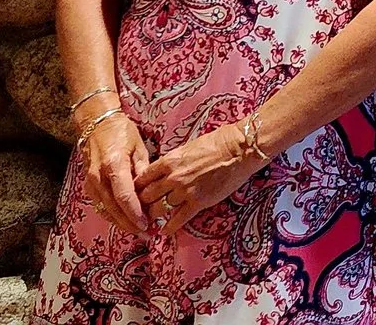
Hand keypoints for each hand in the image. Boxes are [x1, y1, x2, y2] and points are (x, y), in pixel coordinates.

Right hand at [80, 114, 152, 236]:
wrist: (97, 124)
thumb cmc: (123, 133)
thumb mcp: (139, 148)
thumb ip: (143, 171)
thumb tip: (150, 192)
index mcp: (113, 165)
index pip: (123, 195)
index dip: (134, 212)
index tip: (146, 224)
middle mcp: (98, 176)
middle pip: (113, 207)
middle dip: (128, 223)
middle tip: (145, 234)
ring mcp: (90, 181)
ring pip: (104, 209)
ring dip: (120, 222)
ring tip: (137, 232)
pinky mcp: (88, 185)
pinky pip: (100, 204)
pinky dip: (111, 215)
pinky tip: (123, 221)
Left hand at [134, 122, 262, 237]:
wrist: (240, 149)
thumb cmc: (217, 142)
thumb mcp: (187, 147)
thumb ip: (173, 161)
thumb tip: (164, 171)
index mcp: (169, 161)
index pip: (142, 178)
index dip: (136, 187)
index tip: (135, 192)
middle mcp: (173, 177)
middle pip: (146, 195)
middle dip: (140, 203)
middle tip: (138, 209)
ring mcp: (185, 191)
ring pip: (159, 208)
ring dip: (152, 216)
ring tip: (148, 221)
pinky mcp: (199, 202)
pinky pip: (178, 219)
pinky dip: (169, 227)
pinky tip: (164, 231)